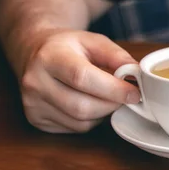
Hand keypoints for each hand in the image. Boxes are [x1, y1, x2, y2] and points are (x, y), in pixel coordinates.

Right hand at [19, 29, 140, 132]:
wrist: (33, 51)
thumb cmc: (68, 47)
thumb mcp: (93, 41)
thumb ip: (117, 56)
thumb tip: (136, 75)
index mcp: (49, 57)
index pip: (82, 78)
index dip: (113, 89)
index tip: (134, 93)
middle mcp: (35, 82)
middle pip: (82, 106)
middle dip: (112, 104)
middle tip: (125, 97)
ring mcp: (32, 104)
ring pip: (80, 122)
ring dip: (103, 114)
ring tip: (107, 97)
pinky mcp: (36, 120)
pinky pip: (74, 128)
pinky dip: (90, 120)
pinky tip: (90, 104)